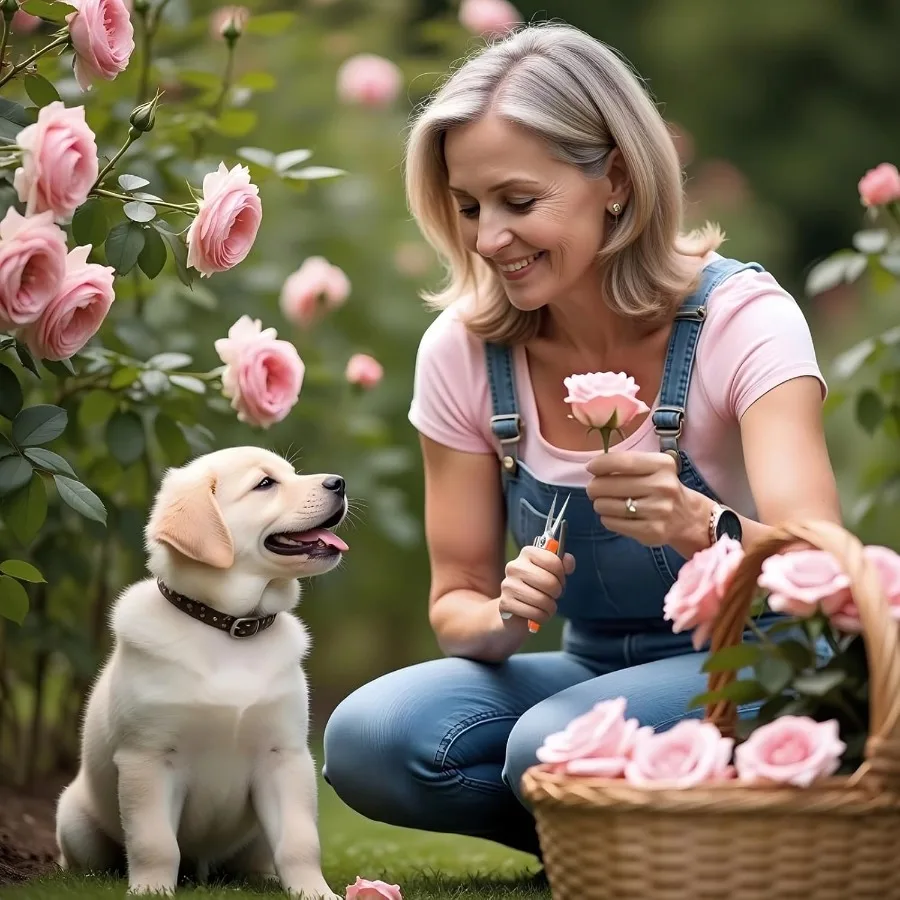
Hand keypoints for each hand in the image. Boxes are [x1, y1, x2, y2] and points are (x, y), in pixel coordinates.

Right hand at [498, 544, 575, 628]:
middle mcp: (514, 566)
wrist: (515, 609)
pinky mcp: (505, 603)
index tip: (559, 579)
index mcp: (527, 553)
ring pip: (542, 600)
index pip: (552, 560)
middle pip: (549, 582)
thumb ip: (563, 564)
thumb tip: (568, 561)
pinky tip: (538, 614)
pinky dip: (541, 617)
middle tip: (553, 595)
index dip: (561, 574)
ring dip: (550, 607)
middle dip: (557, 592)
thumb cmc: (538, 587)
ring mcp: (508, 585)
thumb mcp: (553, 573)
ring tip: (546, 606)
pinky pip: (534, 613)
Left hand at [586, 451, 712, 549]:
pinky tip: (613, 515)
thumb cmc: (661, 487)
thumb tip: (594, 467)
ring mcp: (658, 511)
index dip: (600, 464)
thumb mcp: (652, 468)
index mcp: (662, 465)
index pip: (623, 461)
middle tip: (594, 489)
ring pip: (607, 506)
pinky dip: (607, 518)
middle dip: (594, 487)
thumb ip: (627, 464)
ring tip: (605, 503)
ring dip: (599, 504)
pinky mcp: (652, 531)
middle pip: (609, 485)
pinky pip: (613, 523)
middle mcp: (662, 486)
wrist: (686, 517)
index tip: (590, 467)